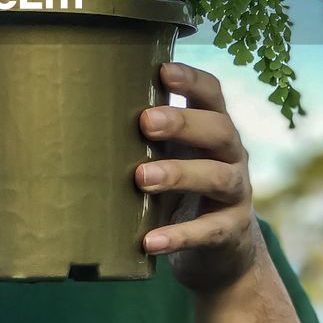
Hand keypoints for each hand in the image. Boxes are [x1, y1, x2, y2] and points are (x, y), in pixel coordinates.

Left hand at [137, 62, 263, 293]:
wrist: (222, 251)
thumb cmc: (184, 189)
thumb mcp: (173, 155)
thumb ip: (150, 135)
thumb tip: (85, 107)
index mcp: (215, 128)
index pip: (213, 95)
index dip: (192, 81)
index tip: (163, 71)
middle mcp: (232, 155)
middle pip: (219, 130)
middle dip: (183, 123)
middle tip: (145, 121)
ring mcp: (236, 193)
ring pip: (217, 177)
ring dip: (179, 174)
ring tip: (141, 178)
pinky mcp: (231, 230)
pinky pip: (209, 231)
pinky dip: (180, 235)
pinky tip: (150, 241)